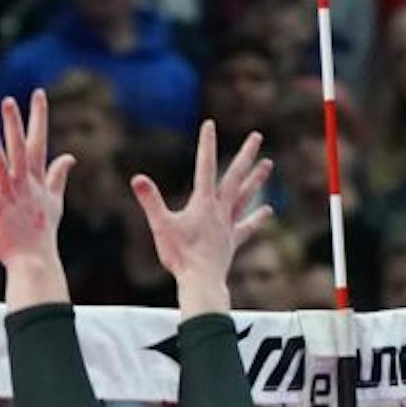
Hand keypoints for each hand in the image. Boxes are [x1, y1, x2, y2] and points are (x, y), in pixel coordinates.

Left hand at [0, 90, 72, 306]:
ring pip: (2, 167)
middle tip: (9, 100)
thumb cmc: (43, 231)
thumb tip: (70, 157)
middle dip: (16, 125)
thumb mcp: (55, 201)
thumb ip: (59, 176)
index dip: (39, 118)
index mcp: (37, 180)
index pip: (40, 143)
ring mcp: (10, 197)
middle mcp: (24, 185)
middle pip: (21, 149)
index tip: (38, 95)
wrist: (35, 260)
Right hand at [129, 119, 271, 319]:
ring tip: (268, 164)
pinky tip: (268, 211)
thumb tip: (137, 178)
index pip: (205, 166)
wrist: (201, 281)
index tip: (209, 124)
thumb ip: (150, 201)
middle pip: (236, 176)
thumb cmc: (180, 256)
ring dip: (256, 180)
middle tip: (257, 136)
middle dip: (246, 155)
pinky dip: (257, 218)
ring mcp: (228, 225)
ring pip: (245, 197)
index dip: (206, 144)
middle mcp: (220, 210)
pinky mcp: (232, 241)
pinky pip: (247, 227)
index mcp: (203, 203)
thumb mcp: (161, 226)